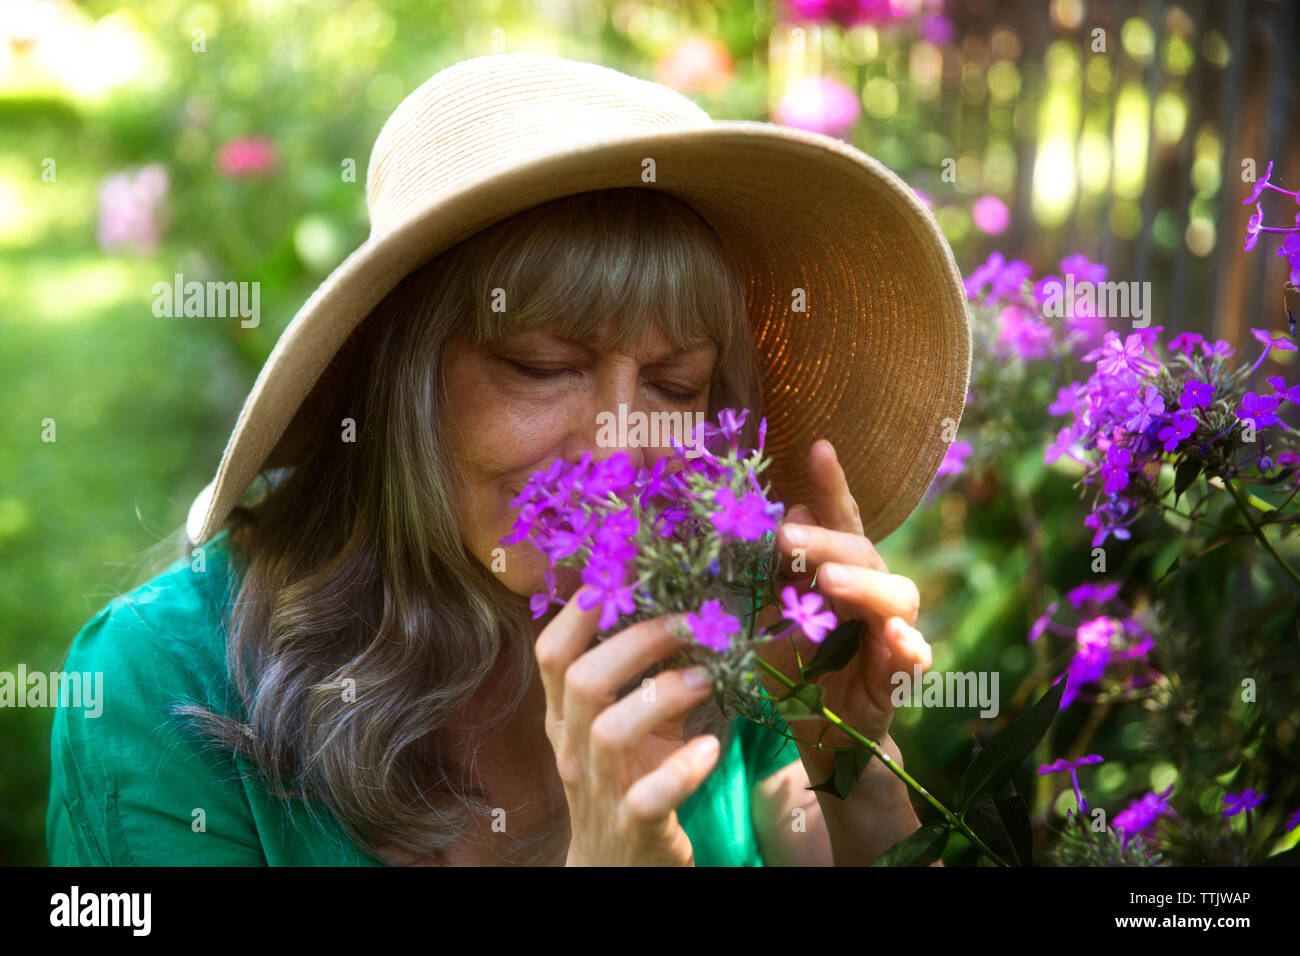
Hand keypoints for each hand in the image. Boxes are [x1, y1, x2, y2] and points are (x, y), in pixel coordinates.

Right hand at [535, 589, 721, 865]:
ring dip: (664, 695)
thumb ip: (638, 676)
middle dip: (638, 642)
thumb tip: (677, 606)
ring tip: (710, 677)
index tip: (625, 571)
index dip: (582, 610)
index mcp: (565, 716)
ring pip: (611, 732)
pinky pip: (649, 796)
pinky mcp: (633, 827)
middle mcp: (572, 748)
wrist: (618, 866)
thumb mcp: (623, 723)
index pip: (552, 652)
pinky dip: (682, 769)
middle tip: (689, 623)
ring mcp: (599, 790)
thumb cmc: (627, 779)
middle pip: (583, 680)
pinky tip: (710, 750)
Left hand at [755, 439, 932, 780]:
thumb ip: (775, 576)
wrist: (819, 735)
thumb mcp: (768, 618)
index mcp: (838, 571)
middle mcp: (870, 593)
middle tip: (787, 541)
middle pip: (862, 552)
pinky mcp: (901, 676)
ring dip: (863, 584)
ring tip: (830, 581)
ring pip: (897, 594)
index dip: (831, 485)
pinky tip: (894, 637)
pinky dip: (907, 645)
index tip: (819, 448)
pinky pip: (914, 656)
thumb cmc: (793, 667)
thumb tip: (782, 519)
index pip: (838, 521)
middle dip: (826, 541)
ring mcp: (891, 633)